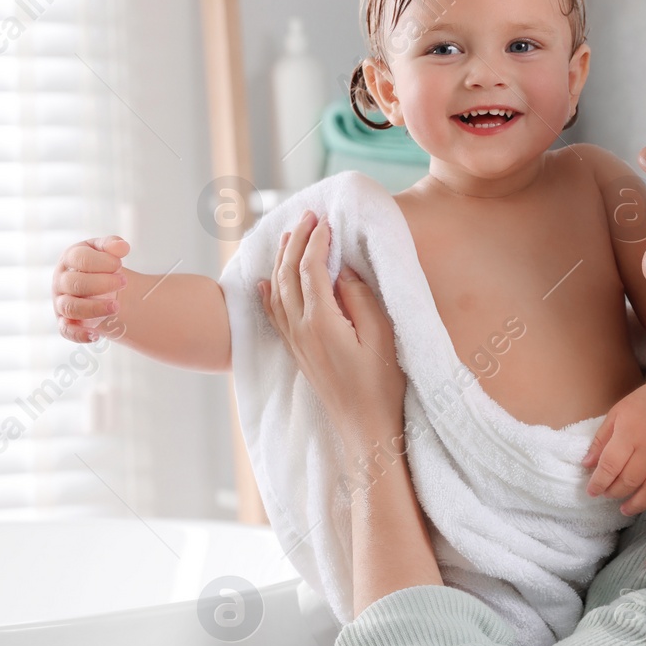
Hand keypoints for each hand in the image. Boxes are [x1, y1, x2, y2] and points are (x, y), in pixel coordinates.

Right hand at [53, 236, 128, 342]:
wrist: (102, 289)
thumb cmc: (102, 266)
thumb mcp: (107, 251)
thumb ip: (113, 245)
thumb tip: (122, 247)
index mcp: (69, 259)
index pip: (79, 258)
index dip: (102, 262)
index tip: (120, 264)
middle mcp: (61, 280)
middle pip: (75, 283)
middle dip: (102, 283)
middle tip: (123, 282)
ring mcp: (61, 302)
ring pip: (71, 307)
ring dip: (95, 308)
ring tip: (116, 306)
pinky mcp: (65, 322)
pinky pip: (66, 331)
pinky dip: (79, 334)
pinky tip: (96, 335)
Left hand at [258, 211, 405, 456]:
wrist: (366, 429)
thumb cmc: (382, 386)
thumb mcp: (382, 338)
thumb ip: (360, 299)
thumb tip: (342, 271)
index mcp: (322, 323)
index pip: (310, 270)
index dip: (316, 242)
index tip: (325, 220)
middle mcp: (301, 330)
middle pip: (288, 275)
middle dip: (296, 241)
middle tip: (307, 216)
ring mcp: (296, 343)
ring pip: (277, 291)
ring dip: (281, 260)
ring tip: (289, 236)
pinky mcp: (298, 353)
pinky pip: (275, 316)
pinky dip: (268, 293)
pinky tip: (264, 283)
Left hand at [583, 380, 645, 515]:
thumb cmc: (644, 404)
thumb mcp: (616, 415)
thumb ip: (601, 441)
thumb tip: (587, 465)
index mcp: (630, 435)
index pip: (610, 466)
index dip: (599, 482)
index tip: (591, 491)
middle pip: (629, 481)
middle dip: (614, 492)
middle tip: (606, 494)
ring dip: (636, 504)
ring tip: (625, 509)